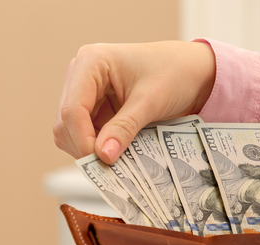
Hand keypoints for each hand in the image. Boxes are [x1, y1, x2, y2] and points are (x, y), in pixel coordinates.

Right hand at [53, 41, 215, 161]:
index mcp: (91, 62)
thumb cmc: (175, 73)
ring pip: (70, 132)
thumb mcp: (151, 101)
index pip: (72, 109)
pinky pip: (86, 134)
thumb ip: (124, 128)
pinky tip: (118, 153)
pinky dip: (99, 147)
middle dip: (85, 147)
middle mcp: (81, 75)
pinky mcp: (96, 108)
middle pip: (66, 122)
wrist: (194, 70)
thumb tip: (103, 156)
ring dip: (91, 149)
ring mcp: (87, 92)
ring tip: (118, 160)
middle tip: (111, 167)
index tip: (102, 162)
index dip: (83, 140)